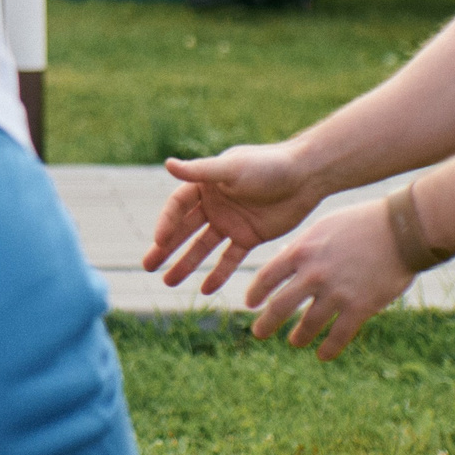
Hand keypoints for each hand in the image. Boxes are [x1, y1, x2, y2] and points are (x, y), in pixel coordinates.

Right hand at [142, 144, 323, 293]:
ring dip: (186, 264)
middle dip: (166, 247)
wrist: (306, 177)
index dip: (167, 223)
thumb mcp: (233, 168)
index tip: (159, 242)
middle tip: (148, 266)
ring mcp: (230, 222)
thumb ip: (201, 171)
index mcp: (206, 183)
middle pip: (184, 229)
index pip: (178, 206)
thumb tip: (167, 164)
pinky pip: (230, 259)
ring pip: (203, 247)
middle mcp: (214, 204)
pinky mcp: (249, 237)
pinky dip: (218, 274)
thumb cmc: (268, 165)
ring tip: (169, 282)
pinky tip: (205, 290)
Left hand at [242, 197, 414, 359]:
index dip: (256, 293)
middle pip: (280, 306)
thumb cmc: (362, 222)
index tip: (251, 304)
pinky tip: (322, 355)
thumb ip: (303, 247)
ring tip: (295, 341)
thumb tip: (285, 259)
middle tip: (259, 332)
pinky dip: (328, 349)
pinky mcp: (360, 307)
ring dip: (298, 337)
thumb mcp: (323, 227)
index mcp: (301, 251)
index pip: (267, 277)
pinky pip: (338, 336)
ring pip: (309, 325)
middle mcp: (313, 274)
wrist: (401, 230)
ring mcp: (336, 292)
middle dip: (266, 324)